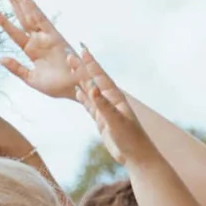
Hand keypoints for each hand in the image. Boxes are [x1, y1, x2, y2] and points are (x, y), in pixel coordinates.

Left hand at [0, 0, 81, 100]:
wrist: (73, 89)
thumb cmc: (56, 85)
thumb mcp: (31, 78)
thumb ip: (16, 68)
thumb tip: (0, 59)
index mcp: (31, 50)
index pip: (15, 33)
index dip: (4, 22)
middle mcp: (38, 40)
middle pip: (23, 18)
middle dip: (15, 3)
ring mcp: (46, 36)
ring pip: (31, 15)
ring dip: (23, 1)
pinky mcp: (54, 36)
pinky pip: (41, 20)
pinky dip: (33, 9)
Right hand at [70, 49, 155, 168]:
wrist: (136, 155)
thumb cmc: (130, 138)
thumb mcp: (115, 120)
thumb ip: (103, 105)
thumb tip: (92, 88)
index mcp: (115, 97)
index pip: (99, 76)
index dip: (90, 64)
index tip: (82, 50)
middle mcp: (109, 100)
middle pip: (92, 80)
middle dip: (81, 68)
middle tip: (69, 55)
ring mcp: (105, 110)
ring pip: (89, 91)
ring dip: (80, 80)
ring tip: (72, 68)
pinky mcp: (102, 120)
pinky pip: (89, 105)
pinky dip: (83, 97)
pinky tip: (78, 91)